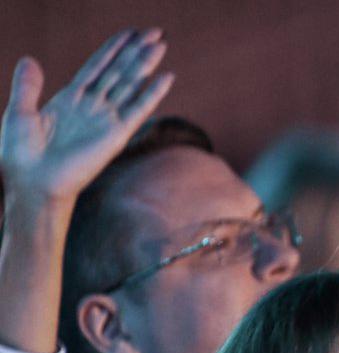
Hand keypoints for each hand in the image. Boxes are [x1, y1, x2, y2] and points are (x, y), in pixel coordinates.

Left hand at [1, 29, 172, 203]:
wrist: (34, 182)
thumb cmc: (22, 154)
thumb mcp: (19, 112)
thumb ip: (27, 85)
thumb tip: (29, 59)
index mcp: (69, 99)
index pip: (96, 67)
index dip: (112, 49)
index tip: (129, 33)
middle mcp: (92, 106)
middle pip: (119, 71)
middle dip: (136, 51)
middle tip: (155, 32)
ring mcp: (105, 119)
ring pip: (129, 84)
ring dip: (145, 64)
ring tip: (161, 44)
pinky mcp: (116, 134)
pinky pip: (138, 109)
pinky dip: (153, 93)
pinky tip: (166, 77)